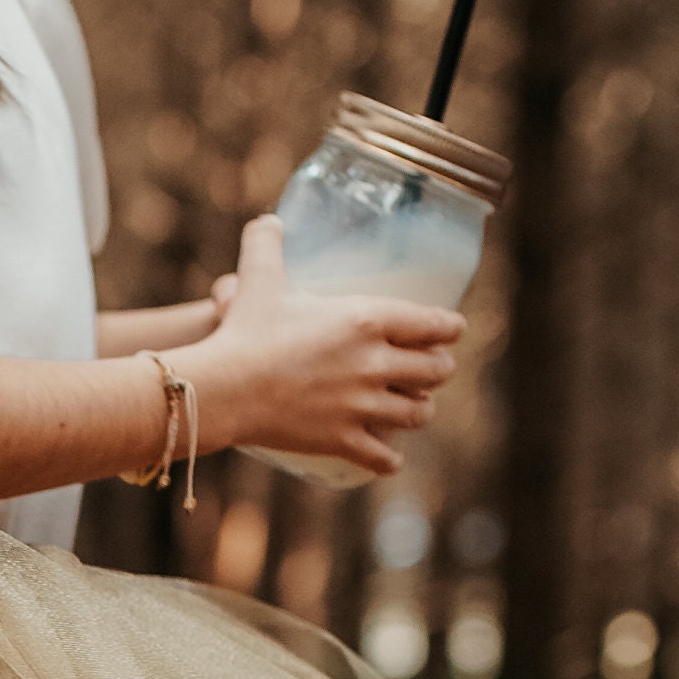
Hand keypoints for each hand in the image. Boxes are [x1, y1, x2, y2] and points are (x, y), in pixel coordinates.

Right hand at [182, 215, 463, 474]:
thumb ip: (267, 244)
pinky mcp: (341, 439)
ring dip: (419, 411)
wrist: (225, 388)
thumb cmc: (244, 331)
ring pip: (415, 414)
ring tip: (415, 410)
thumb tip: (268, 220)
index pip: (432, 324)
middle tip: (434, 371)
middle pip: (434, 371)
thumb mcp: (260, 279)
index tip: (453, 331)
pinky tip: (389, 458)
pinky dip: (388, 458)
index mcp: (367, 319)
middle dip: (439, 371)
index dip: (450, 329)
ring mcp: (360, 405)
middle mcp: (374, 363)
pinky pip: (381, 456)